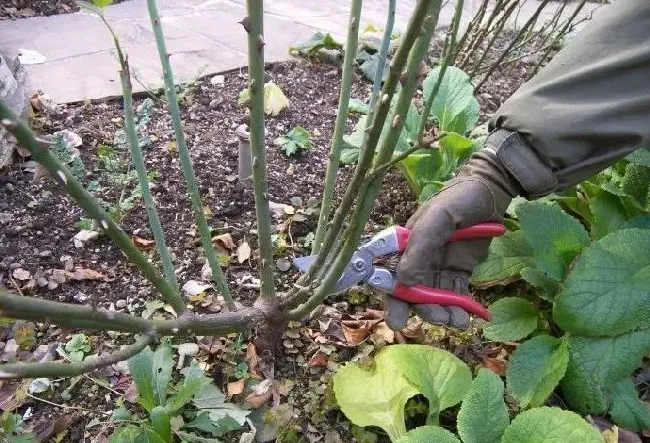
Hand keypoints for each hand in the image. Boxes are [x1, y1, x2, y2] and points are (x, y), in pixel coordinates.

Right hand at [386, 139, 519, 330]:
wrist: (492, 192)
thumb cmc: (459, 198)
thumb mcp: (438, 217)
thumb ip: (421, 247)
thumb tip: (404, 281)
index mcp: (405, 244)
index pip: (390, 274)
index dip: (391, 297)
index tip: (397, 319)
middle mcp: (419, 258)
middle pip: (412, 291)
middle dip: (421, 310)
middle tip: (436, 321)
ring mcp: (439, 266)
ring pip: (434, 296)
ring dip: (442, 312)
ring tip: (456, 322)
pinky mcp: (459, 271)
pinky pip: (455, 294)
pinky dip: (459, 308)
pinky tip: (466, 319)